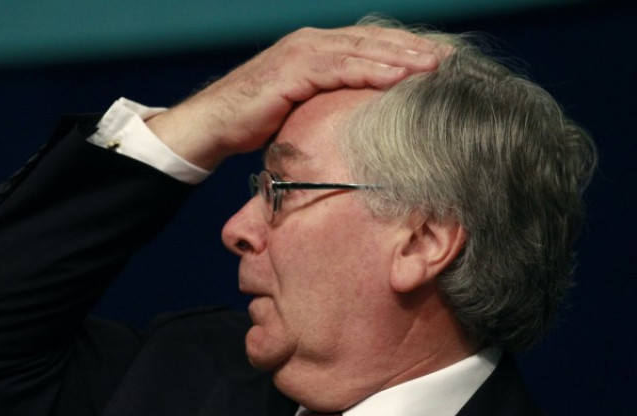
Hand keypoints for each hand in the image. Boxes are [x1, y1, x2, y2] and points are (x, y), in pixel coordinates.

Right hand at [147, 25, 446, 169]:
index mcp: (318, 50)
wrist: (214, 124)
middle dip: (413, 50)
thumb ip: (331, 102)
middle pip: (373, 41)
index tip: (440, 63)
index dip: (406, 51)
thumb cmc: (257, 121)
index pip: (370, 45)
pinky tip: (398, 78)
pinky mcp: (293, 69)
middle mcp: (313, 43)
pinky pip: (339, 68)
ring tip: (435, 67)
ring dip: (401, 57)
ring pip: (362, 50)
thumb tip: (362, 121)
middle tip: (451, 60)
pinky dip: (370, 71)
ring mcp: (302, 52)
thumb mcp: (303, 108)